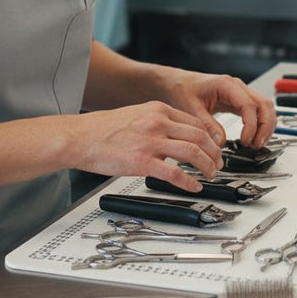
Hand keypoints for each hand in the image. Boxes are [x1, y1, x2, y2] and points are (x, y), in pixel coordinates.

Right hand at [71, 101, 222, 191]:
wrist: (78, 137)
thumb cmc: (101, 129)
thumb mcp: (135, 115)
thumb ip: (157, 122)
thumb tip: (175, 135)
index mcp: (158, 109)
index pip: (196, 123)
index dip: (210, 138)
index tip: (214, 148)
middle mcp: (158, 122)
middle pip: (201, 136)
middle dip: (215, 153)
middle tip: (218, 164)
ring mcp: (151, 142)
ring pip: (194, 152)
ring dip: (208, 166)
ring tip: (211, 175)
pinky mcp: (142, 162)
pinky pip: (175, 173)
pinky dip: (190, 182)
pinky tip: (194, 187)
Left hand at [157, 70, 275, 147]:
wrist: (177, 83)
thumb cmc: (182, 90)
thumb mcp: (191, 108)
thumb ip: (207, 125)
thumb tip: (221, 142)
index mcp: (227, 85)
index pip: (249, 105)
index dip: (251, 125)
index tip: (245, 141)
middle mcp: (238, 87)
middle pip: (264, 104)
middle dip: (264, 127)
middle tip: (256, 145)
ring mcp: (241, 93)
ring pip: (265, 107)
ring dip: (266, 126)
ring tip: (257, 143)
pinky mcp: (239, 100)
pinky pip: (258, 111)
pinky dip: (261, 124)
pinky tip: (254, 137)